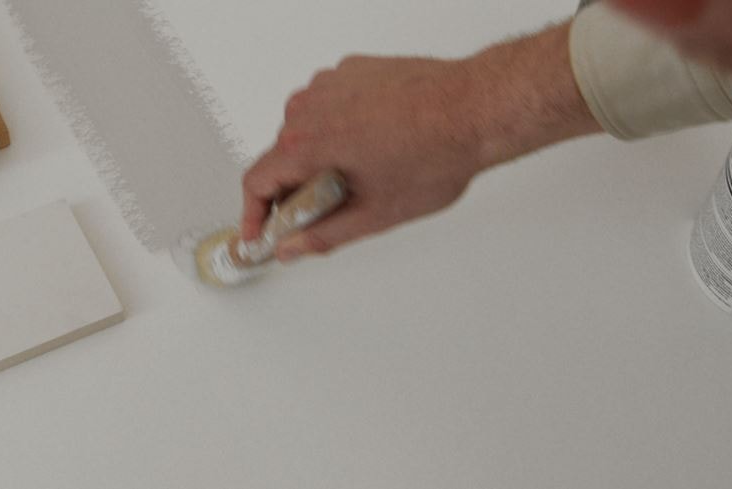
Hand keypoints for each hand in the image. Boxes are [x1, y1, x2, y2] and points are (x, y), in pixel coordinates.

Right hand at [241, 23, 598, 261]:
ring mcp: (331, 84)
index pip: (256, 182)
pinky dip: (342, 127)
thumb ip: (323, 236)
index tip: (259, 232)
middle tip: (328, 211)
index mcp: (306, 143)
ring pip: (306, 130)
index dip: (254, 214)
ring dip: (321, 155)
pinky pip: (330, 106)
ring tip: (365, 174)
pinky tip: (376, 144)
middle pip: (281, 157)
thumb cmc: (436, 153)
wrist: (477, 108)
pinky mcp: (352, 71)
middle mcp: (310, 107)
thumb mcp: (376, 214)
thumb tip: (294, 248)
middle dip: (297, 188)